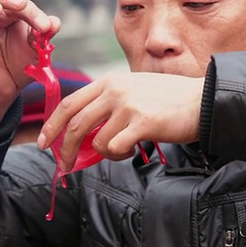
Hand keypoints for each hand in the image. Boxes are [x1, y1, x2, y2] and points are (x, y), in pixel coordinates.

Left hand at [37, 72, 203, 170]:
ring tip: (122, 149)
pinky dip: (120, 155)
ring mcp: (128, 105)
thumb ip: (108, 104)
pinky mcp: (142, 122)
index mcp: (109, 80)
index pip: (69, 103)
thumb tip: (85, 135)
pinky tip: (133, 149)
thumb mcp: (133, 90)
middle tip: (64, 165)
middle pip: (75, 125)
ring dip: (105, 154)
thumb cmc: (168, 99)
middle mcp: (114, 90)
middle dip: (65, 150)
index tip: (44, 142)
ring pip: (97, 141)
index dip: (51, 125)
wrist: (201, 100)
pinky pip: (115, 148)